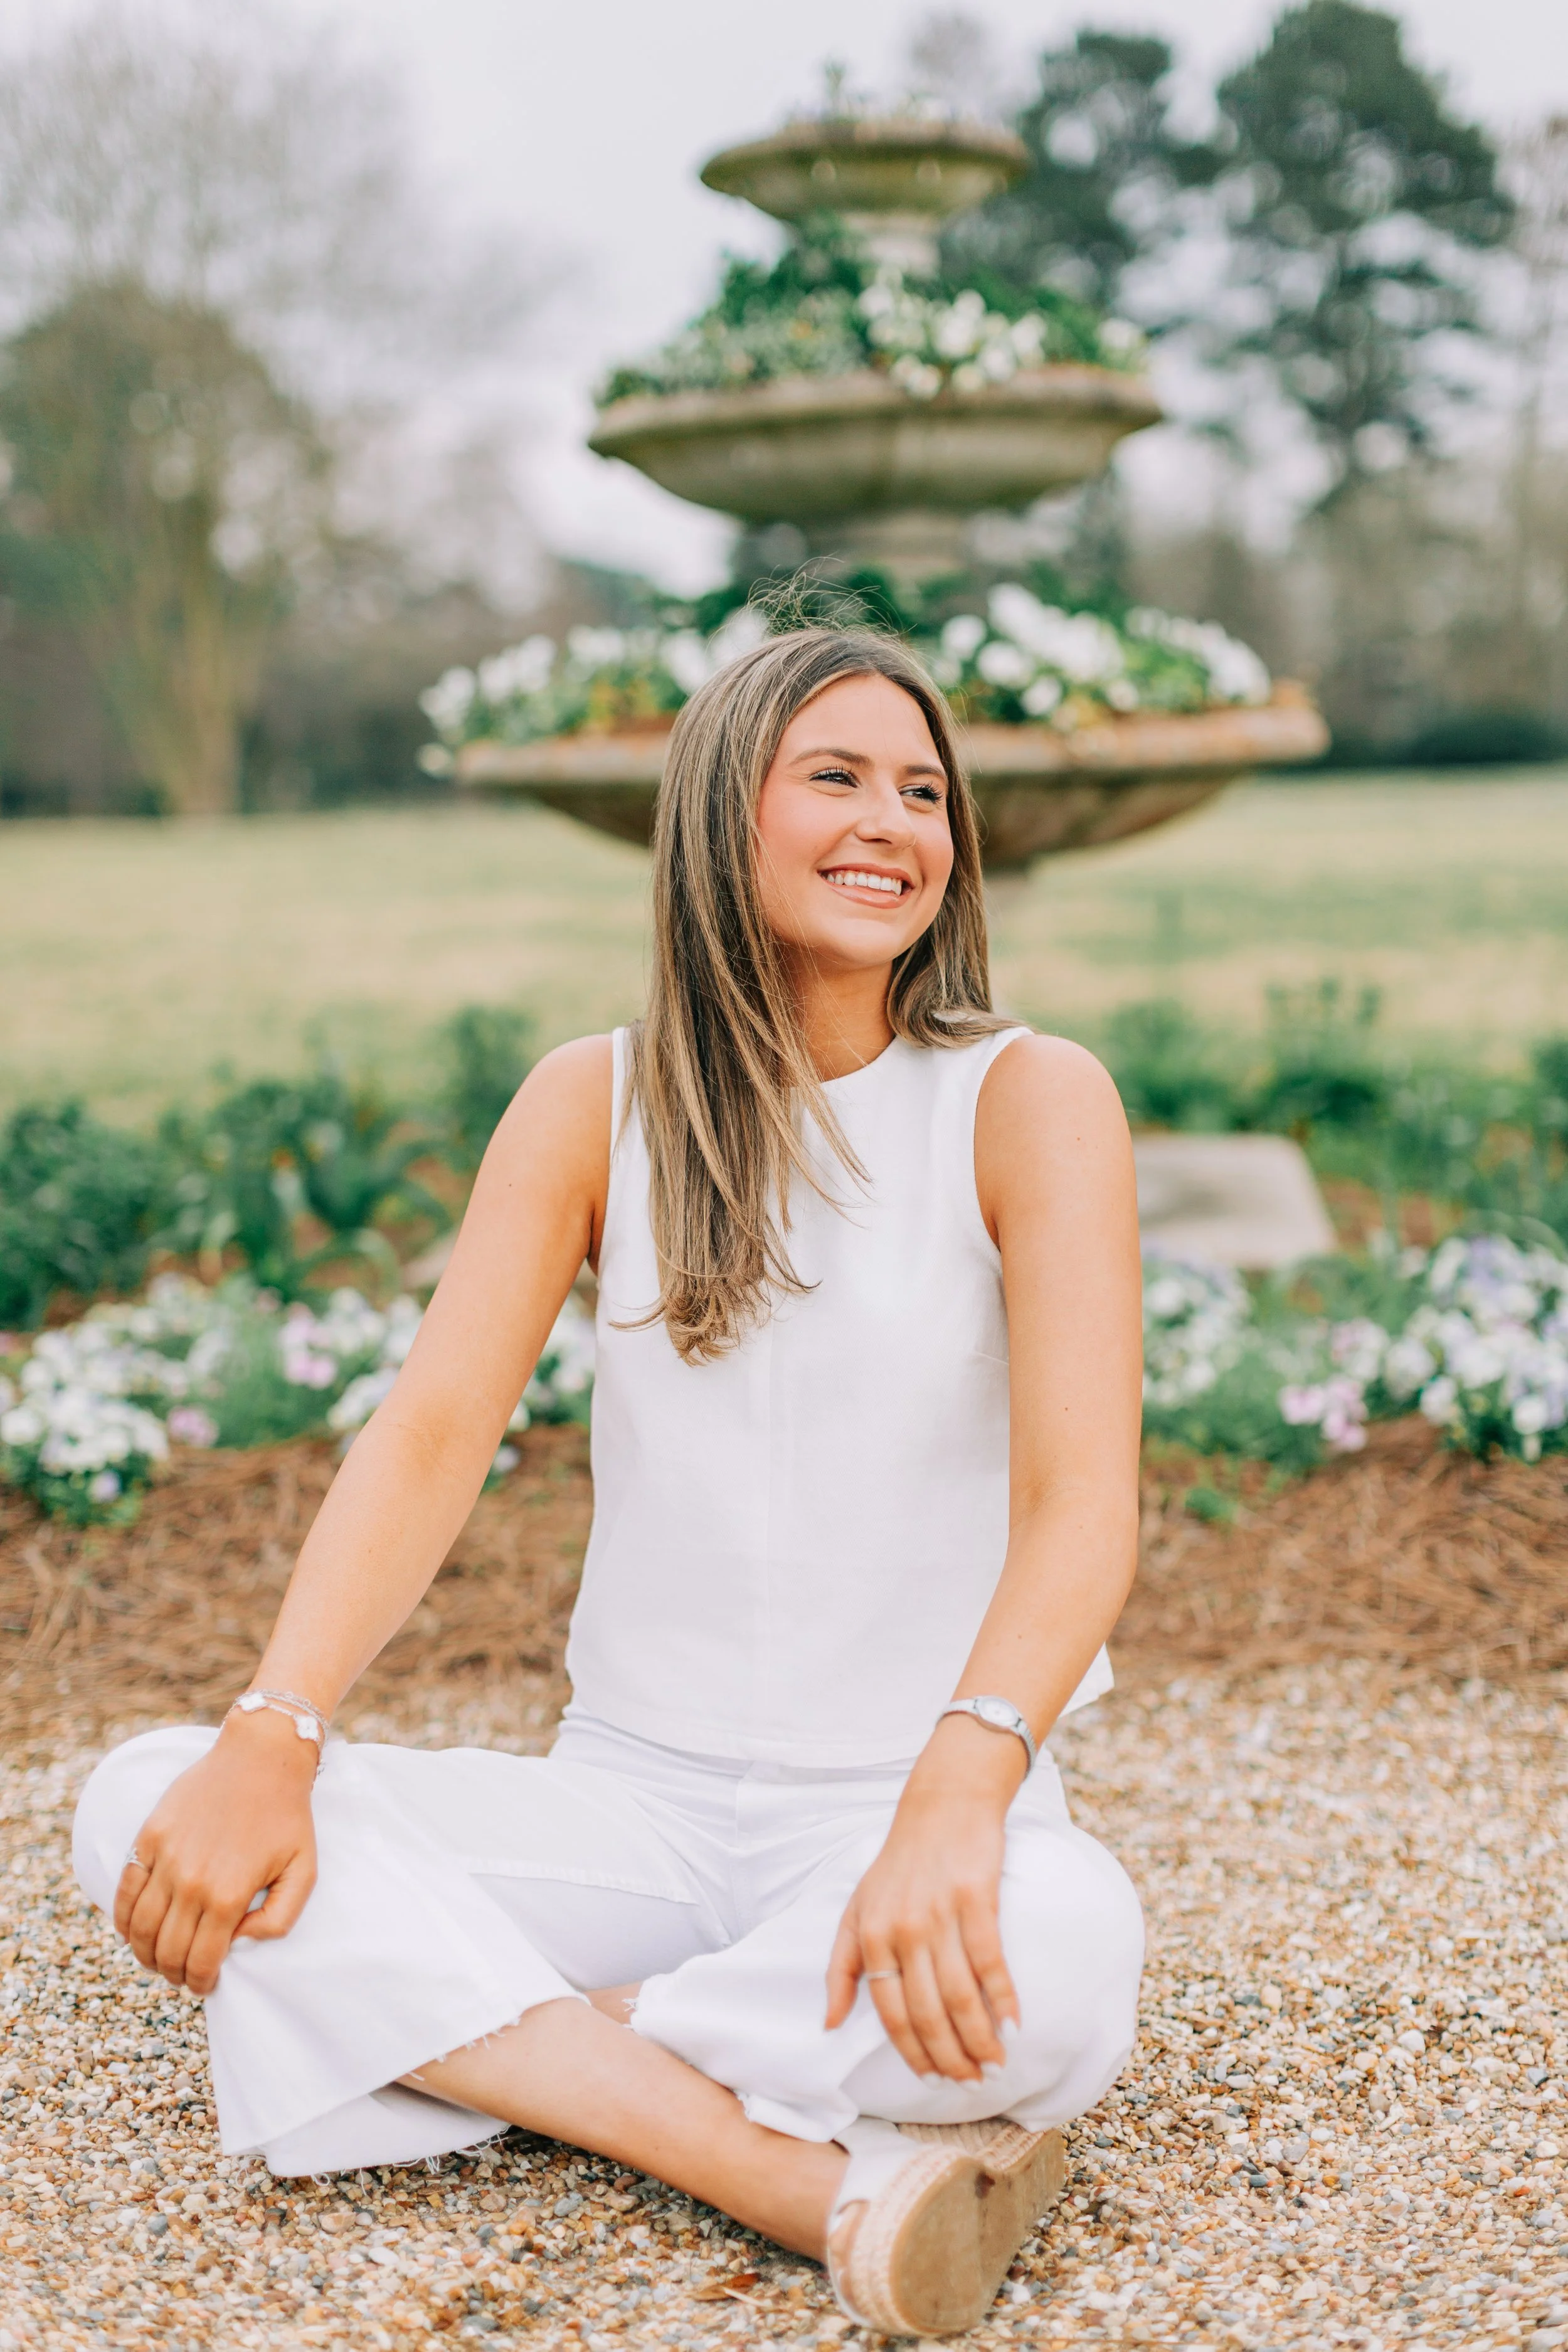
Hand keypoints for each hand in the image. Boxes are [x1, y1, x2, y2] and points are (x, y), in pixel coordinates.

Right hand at [113, 1708, 318, 1994]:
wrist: (261, 1759)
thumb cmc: (287, 1817)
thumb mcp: (304, 1872)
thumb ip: (279, 1920)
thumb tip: (241, 1941)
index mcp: (228, 1896)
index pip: (201, 1961)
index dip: (200, 1982)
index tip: (204, 1986)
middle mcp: (191, 1883)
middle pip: (167, 1951)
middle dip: (174, 1974)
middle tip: (183, 1977)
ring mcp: (165, 1860)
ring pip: (140, 1929)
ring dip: (145, 1954)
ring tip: (159, 1960)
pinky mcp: (148, 1838)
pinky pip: (124, 1892)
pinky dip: (123, 1920)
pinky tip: (133, 1932)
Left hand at [824, 1724, 1021, 2082]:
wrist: (943, 1803)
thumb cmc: (899, 1862)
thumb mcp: (856, 1909)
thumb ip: (841, 1967)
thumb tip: (828, 2025)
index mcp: (871, 1935)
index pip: (890, 2012)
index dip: (913, 2052)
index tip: (933, 2079)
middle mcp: (902, 1929)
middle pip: (927, 2012)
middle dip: (950, 2057)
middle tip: (972, 2083)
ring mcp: (939, 1913)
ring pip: (959, 1995)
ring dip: (979, 2039)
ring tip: (995, 2065)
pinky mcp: (976, 1897)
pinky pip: (989, 1961)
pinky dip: (1002, 1998)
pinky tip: (1014, 2025)